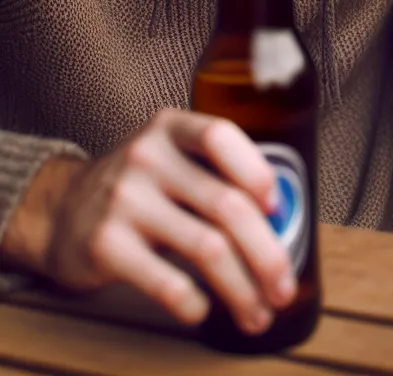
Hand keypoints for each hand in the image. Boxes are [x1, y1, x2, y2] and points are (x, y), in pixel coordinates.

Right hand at [4, 110, 295, 333]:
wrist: (59, 210)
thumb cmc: (140, 187)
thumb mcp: (173, 159)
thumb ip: (218, 175)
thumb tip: (282, 221)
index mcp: (172, 128)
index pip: (221, 136)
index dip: (257, 172)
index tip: (278, 208)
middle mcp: (147, 157)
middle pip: (227, 204)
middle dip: (267, 253)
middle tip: (283, 288)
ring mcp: (124, 200)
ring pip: (207, 247)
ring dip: (242, 288)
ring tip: (258, 313)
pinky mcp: (106, 245)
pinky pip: (166, 281)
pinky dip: (194, 303)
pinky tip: (204, 311)